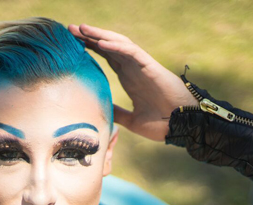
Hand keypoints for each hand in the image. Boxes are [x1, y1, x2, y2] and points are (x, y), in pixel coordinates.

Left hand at [68, 23, 197, 140]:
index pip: (107, 57)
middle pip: (109, 47)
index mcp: (129, 78)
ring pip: (118, 44)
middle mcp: (134, 69)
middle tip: (70, 29)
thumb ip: (118, 112)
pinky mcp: (150, 67)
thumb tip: (103, 110)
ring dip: (100, 35)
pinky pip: (131, 52)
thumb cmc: (162, 124)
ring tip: (81, 29)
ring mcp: (142, 66)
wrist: (183, 128)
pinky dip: (116, 46)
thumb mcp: (132, 121)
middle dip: (89, 37)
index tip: (72, 43)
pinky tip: (100, 43)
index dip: (90, 48)